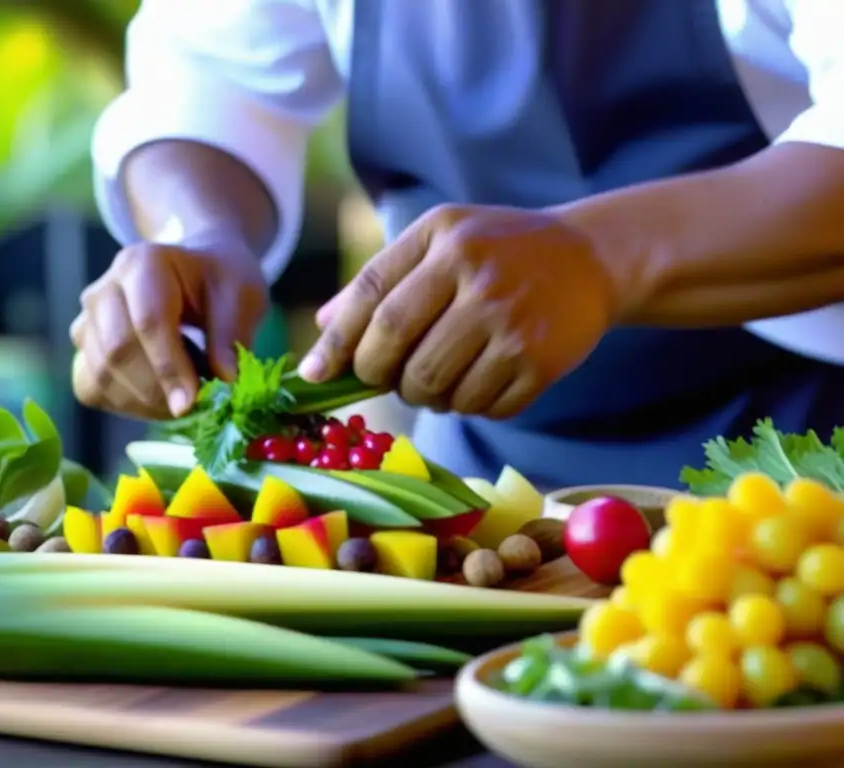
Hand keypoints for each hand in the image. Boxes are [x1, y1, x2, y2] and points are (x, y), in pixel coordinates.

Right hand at [70, 235, 267, 418]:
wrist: (194, 275)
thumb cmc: (218, 283)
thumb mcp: (241, 296)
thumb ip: (231, 335)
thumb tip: (225, 378)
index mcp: (144, 263)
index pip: (148, 321)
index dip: (169, 367)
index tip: (191, 402)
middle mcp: (104, 290)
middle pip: (117, 351)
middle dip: (156, 390)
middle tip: (195, 406)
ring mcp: (86, 319)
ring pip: (101, 375)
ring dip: (144, 402)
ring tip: (183, 395)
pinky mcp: (84, 349)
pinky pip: (91, 388)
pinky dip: (125, 405)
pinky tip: (159, 399)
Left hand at [300, 205, 619, 418]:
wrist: (590, 258)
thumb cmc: (498, 250)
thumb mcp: (440, 239)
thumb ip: (382, 278)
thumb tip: (324, 327)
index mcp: (445, 239)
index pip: (372, 298)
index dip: (336, 342)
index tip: (315, 374)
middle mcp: (477, 277)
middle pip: (398, 353)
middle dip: (379, 376)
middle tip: (388, 376)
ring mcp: (511, 322)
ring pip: (436, 389)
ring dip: (426, 396)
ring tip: (441, 374)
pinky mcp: (540, 362)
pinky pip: (481, 407)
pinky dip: (470, 405)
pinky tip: (481, 378)